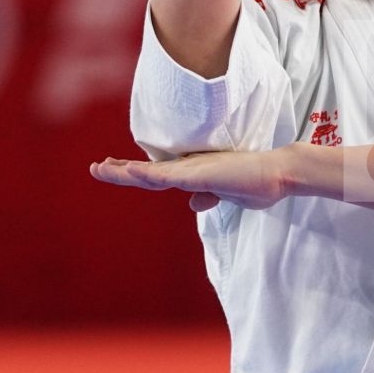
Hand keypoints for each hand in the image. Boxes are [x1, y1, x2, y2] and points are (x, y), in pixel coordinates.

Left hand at [89, 147, 290, 212]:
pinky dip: (148, 174)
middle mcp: (188, 169)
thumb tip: (193, 204)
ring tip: (100, 169)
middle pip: (146, 171)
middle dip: (119, 170)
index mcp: (192, 175)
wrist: (278, 174)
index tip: (114, 168)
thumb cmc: (257, 184)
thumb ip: (208, 196)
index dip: (134, 172)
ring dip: (124, 172)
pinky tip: (131, 173)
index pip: (156, 175)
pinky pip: (169, 176)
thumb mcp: (227, 194)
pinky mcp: (201, 174)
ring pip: (151, 172)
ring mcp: (193, 171)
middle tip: (95, 167)